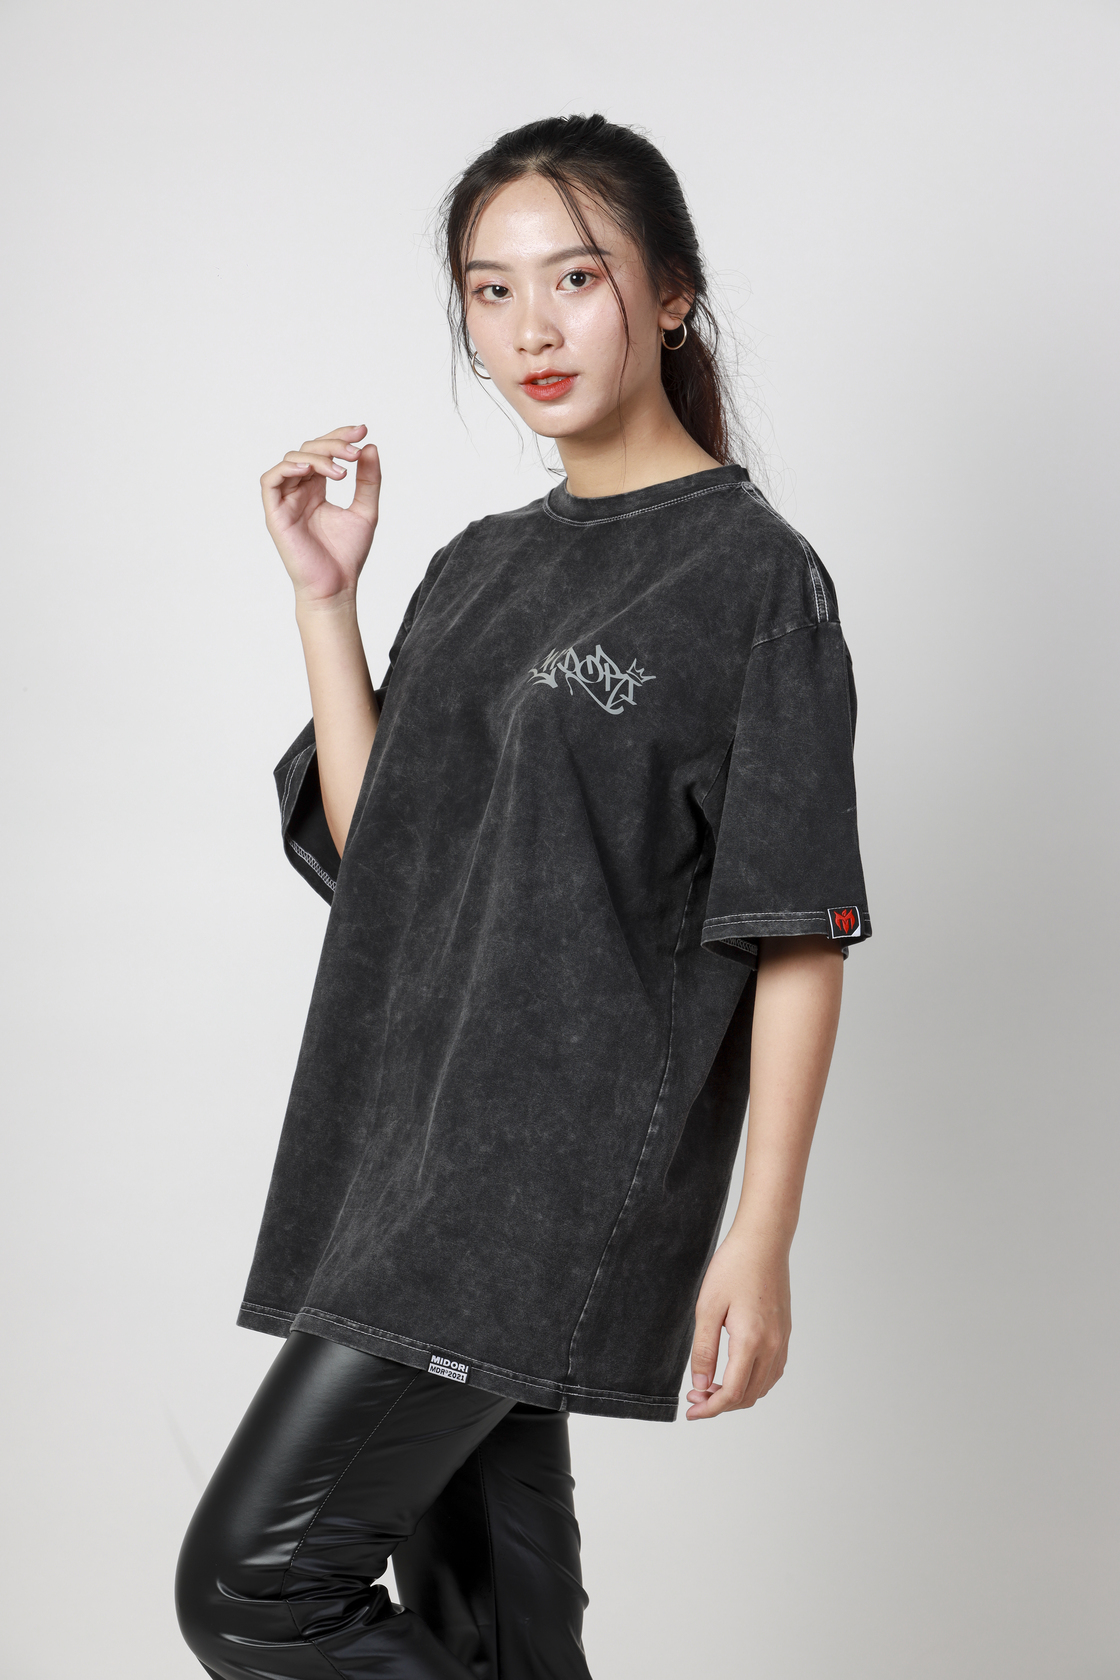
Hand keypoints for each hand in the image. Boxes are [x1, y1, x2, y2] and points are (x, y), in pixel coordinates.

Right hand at [260, 424, 380, 603]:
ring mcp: (285, 501)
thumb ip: (368, 481)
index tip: (363, 431)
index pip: (324, 452)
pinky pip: (270, 480)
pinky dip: (288, 469)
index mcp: (316, 489)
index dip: (340, 436)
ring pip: (292, 460)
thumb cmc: (347, 555)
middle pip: (308, 450)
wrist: (336, 587)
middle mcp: (299, 491)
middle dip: (333, 444)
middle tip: (356, 451)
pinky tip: (310, 471)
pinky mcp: (275, 514)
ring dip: (317, 457)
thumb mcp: (366, 511)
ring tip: (342, 471)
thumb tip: (370, 447)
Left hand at [685, 1230, 790, 1419]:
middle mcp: (772, 1346)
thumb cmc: (733, 1267)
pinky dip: (754, 1382)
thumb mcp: (707, 1308)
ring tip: (711, 1386)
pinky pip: (773, 1372)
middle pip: (749, 1396)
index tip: (691, 1411)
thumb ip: (704, 1350)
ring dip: (738, 1394)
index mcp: (751, 1341)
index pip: (732, 1393)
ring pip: (763, 1387)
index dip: (710, 1408)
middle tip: (695, 1396)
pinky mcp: (785, 1333)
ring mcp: (782, 1340)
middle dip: (720, 1404)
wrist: (764, 1242)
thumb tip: (701, 1386)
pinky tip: (735, 1372)